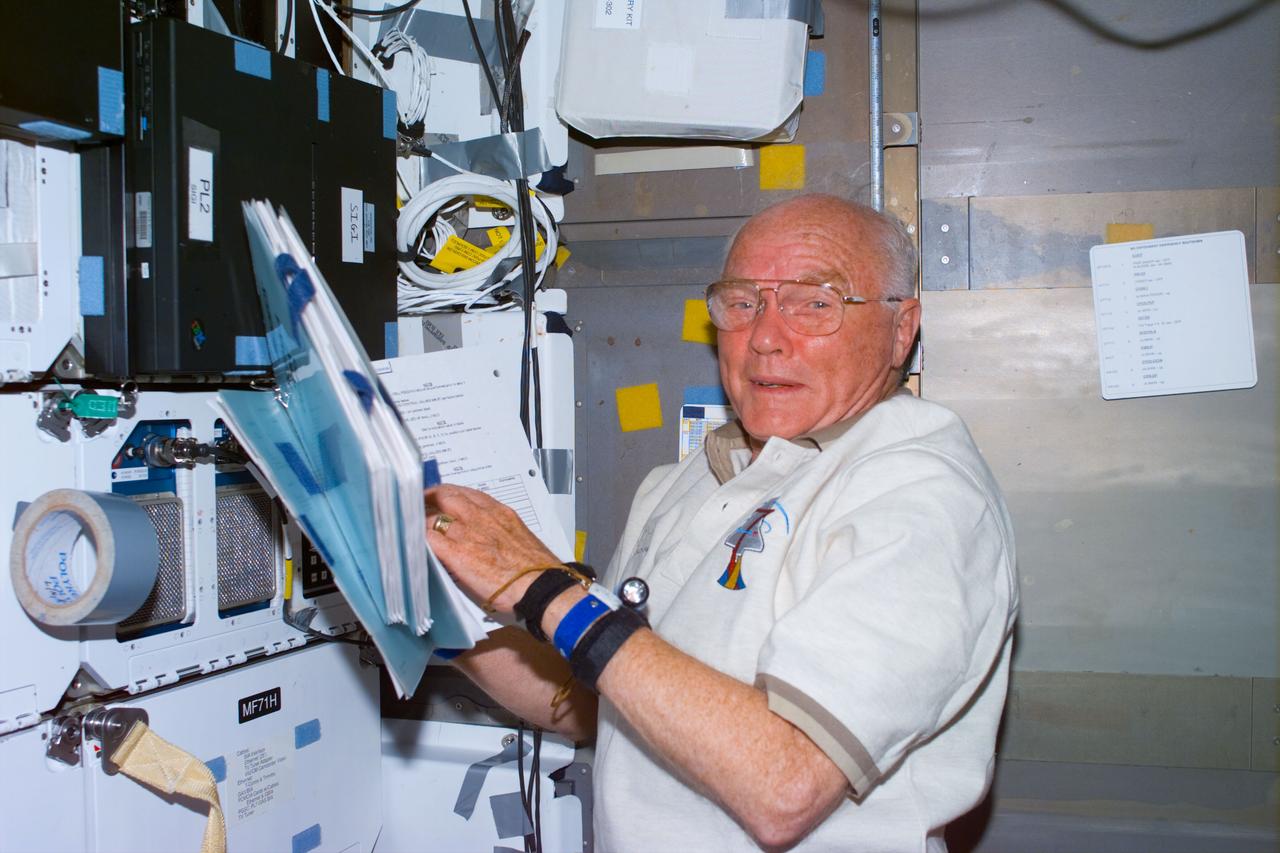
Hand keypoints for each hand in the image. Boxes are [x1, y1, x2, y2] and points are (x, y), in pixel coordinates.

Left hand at [425, 484, 560, 613]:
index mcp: (500, 512)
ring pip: (434, 515)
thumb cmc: (537, 568)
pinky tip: (415, 542)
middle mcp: (482, 517)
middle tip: (422, 503)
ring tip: (414, 525)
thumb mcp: (519, 538)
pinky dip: (419, 538)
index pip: (468, 493)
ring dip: (422, 519)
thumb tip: (490, 540)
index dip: (452, 494)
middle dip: (431, 497)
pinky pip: (429, 538)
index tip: (444, 498)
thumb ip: (500, 533)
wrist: (540, 585)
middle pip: (447, 496)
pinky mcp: (456, 553)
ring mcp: (467, 533)